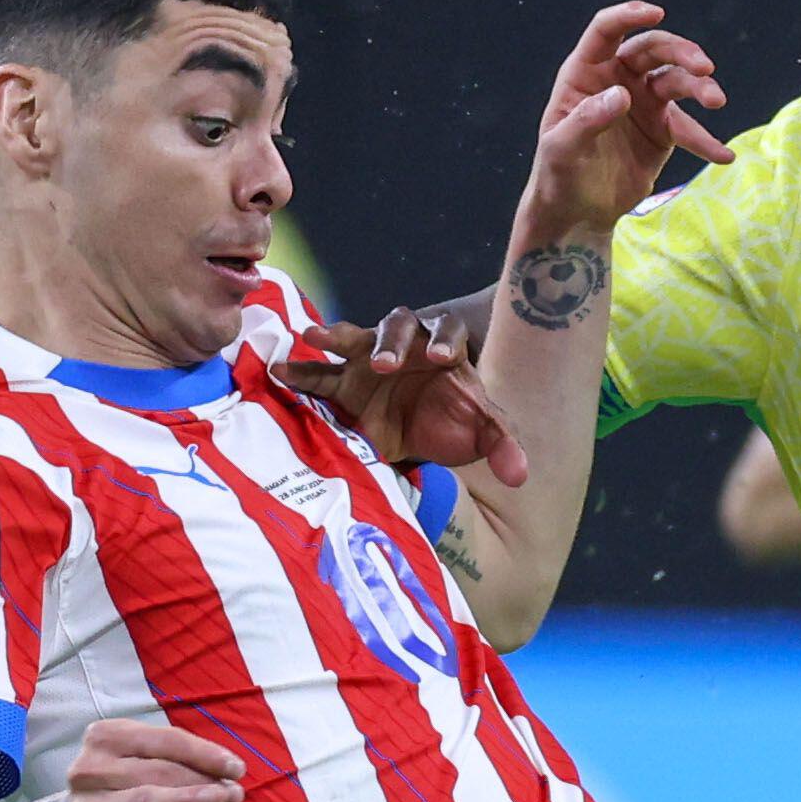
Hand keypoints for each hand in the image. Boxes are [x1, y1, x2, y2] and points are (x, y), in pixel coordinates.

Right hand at [66, 714, 249, 801]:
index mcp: (104, 737)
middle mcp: (89, 769)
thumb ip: (179, 763)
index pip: (163, 740)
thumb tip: (227, 774)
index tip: (237, 768)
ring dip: (191, 801)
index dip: (204, 753)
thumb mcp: (143, 765)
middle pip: (157, 770)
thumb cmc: (122, 790)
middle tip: (235, 791)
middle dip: (203, 779)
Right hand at [274, 308, 527, 486]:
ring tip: (313, 338)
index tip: (440, 359)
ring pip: (353, 338)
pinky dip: (301, 370)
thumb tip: (520, 475)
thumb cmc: (456, 419)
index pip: (447, 332)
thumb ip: (502, 445)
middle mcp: (406, 346)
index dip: (443, 340)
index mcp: (444, 348)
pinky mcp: (343, 382)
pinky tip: (280, 370)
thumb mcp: (483, 430)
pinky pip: (320, 373)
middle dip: (390, 343)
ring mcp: (370, 359)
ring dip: (335, 337)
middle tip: (384, 364)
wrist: (424, 434)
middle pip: (397, 326)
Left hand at [520, 0, 729, 250]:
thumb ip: (586, 120)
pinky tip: (723, 155)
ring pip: (677, 81)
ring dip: (700, 88)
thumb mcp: (561, 149)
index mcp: (586, 73)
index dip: (629, 16)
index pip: (607, 31)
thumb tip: (622, 96)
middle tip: (705, 67)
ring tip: (717, 101)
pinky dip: (706, 141)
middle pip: (653, 50)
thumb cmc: (557, 174)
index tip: (657, 12)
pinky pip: (689, 128)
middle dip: (681, 52)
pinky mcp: (662, 130)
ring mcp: (643, 102)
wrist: (577, 211)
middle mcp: (618, 79)